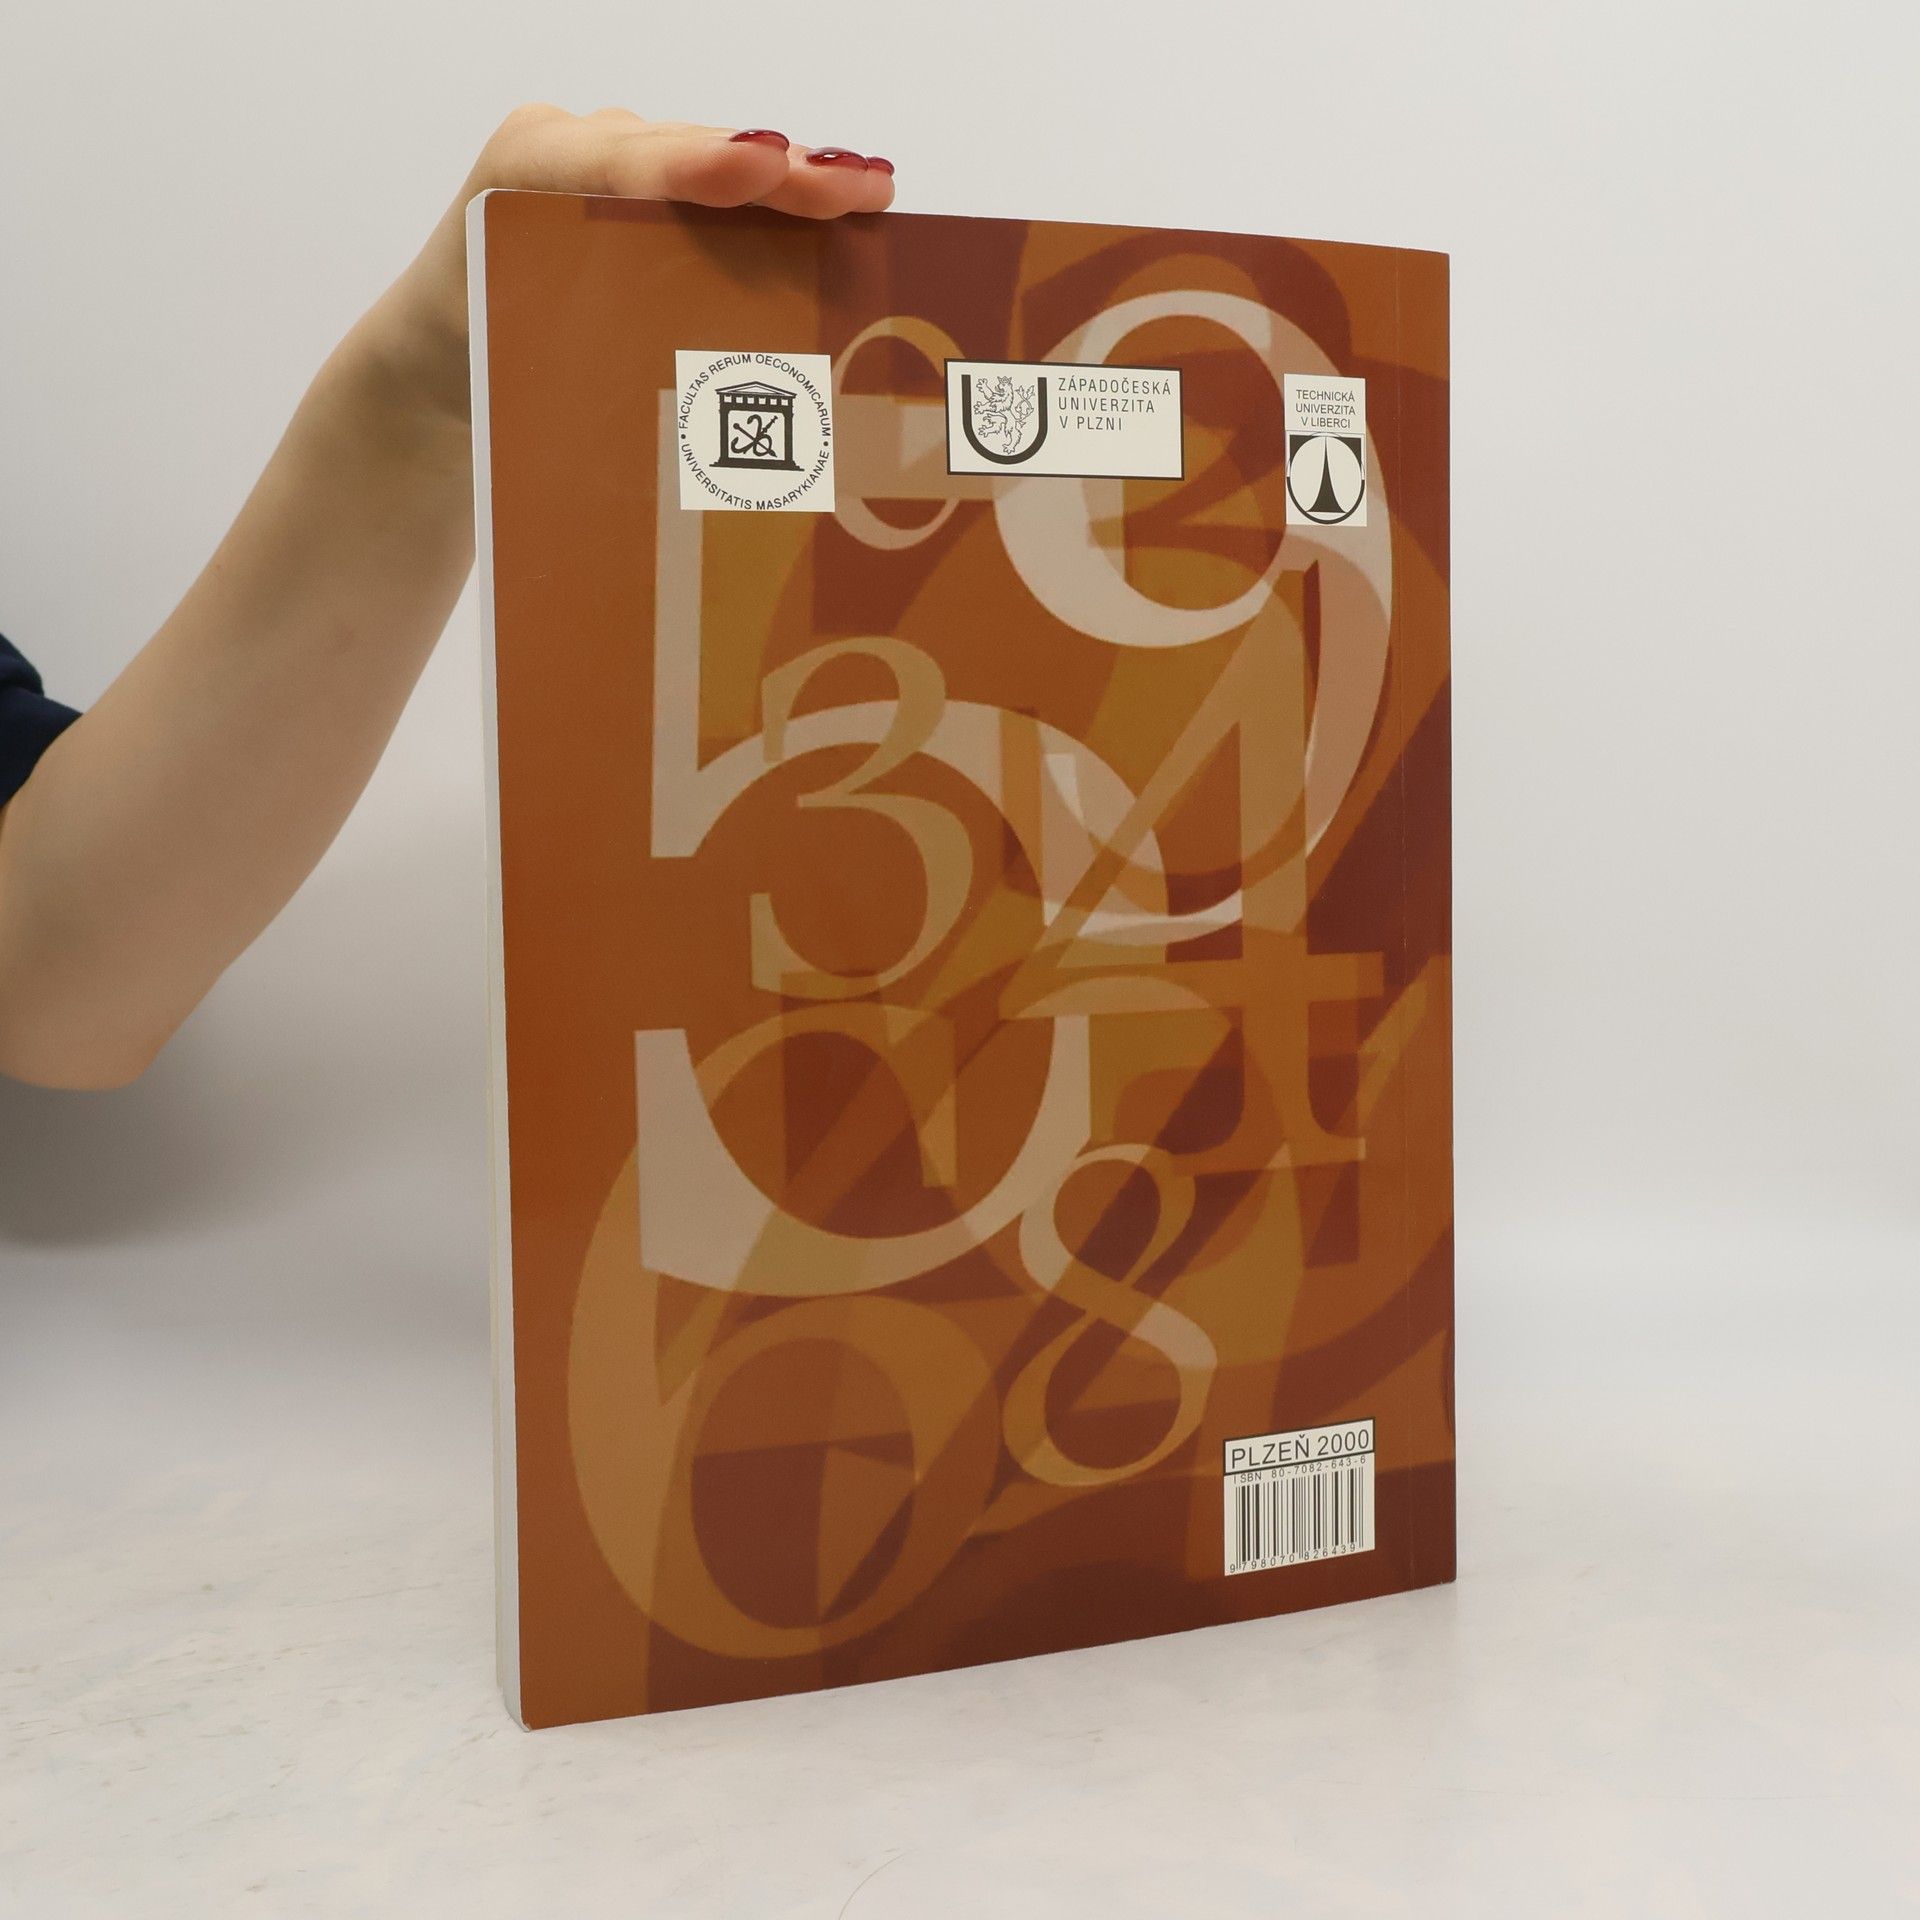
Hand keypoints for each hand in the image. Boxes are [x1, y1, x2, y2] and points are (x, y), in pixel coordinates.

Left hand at [369, 106, 896, 431]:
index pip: (617, 169)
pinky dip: (779, 195)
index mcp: (516, 187)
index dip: (695, 168)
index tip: (759, 166)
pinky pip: (714, 177)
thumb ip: (590, 392)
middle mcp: (565, 152)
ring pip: (709, 160)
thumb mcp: (521, 388)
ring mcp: (607, 156)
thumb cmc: (481, 383)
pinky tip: (847, 201)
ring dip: (792, 179)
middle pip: (683, 153)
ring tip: (869, 192)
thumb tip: (698, 453)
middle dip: (775, 170)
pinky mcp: (641, 176)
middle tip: (855, 188)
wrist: (438, 355)